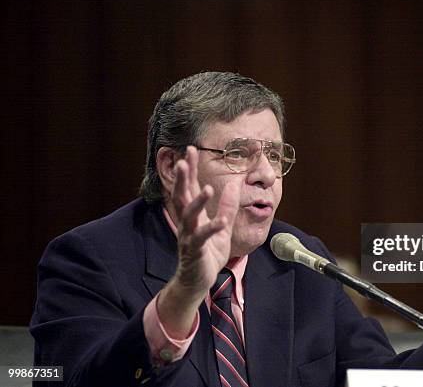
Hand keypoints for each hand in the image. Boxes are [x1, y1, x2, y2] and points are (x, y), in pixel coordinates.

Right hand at [171, 146, 239, 297]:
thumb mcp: (221, 226)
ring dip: (197, 202)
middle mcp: (187, 223)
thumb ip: (227, 206)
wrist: (198, 281)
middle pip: (181, 196)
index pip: (189, 187)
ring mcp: (189, 237)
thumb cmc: (208, 253)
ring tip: (206, 188)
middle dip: (182, 179)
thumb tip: (233, 184)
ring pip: (189, 216)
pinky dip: (212, 229)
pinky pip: (203, 238)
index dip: (189, 169)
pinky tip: (221, 221)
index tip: (191, 149)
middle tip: (182, 160)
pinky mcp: (195, 251)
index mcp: (193, 215)